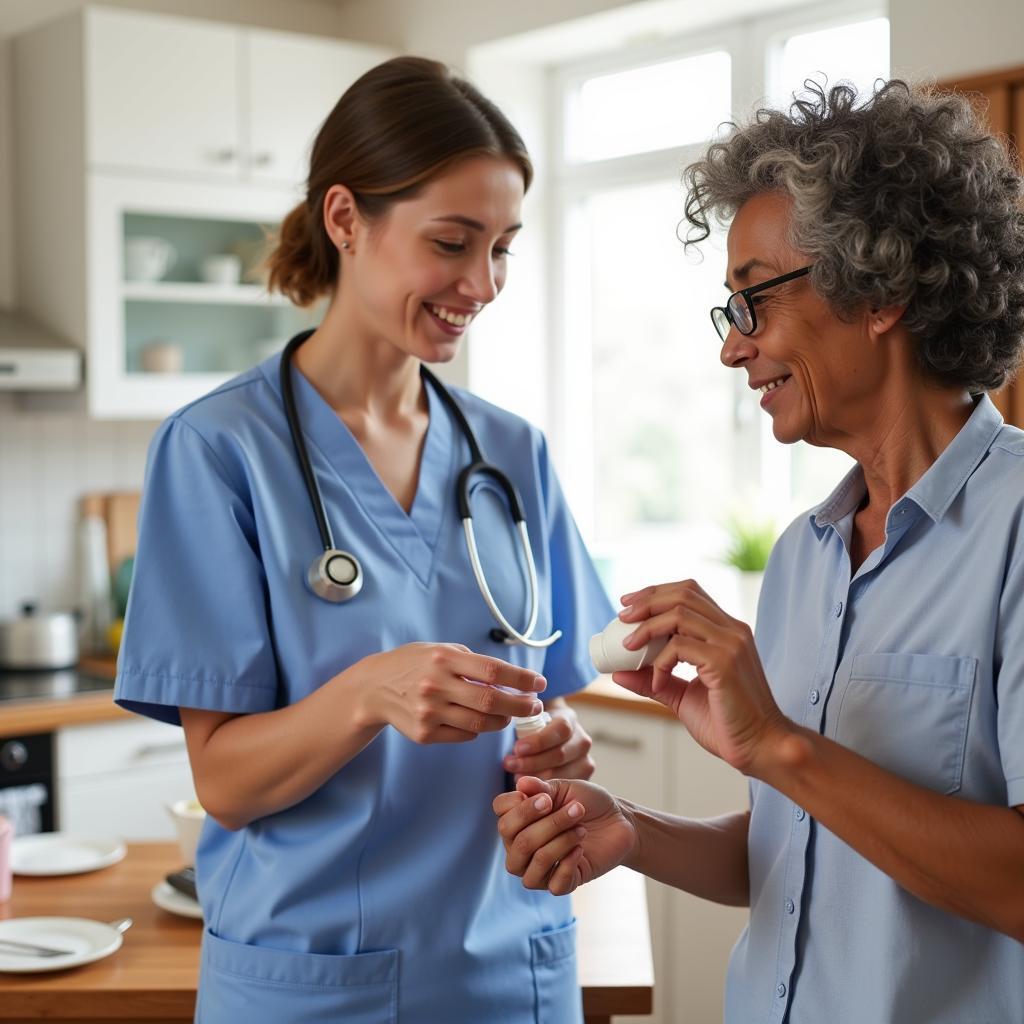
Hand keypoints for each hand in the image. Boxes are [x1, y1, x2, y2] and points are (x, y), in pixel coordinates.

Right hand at [358, 643, 546, 744]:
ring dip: (502, 721)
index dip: (521, 679)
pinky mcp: (424, 734)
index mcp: (444, 659)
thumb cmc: (414, 665)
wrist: (374, 688)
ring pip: (480, 724)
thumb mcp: (439, 650)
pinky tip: (481, 722)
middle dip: (520, 705)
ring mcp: (429, 712)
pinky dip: (478, 730)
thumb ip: (471, 661)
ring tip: (510, 716)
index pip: (493, 670)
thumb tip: (509, 678)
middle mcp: (436, 685)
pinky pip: (464, 735)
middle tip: (534, 706)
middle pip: (491, 701)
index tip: (539, 683)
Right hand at [493, 777, 636, 894]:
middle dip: (548, 823)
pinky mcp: (561, 885)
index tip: (546, 798)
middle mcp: (522, 847)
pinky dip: (568, 864)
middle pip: (516, 841)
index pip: (501, 816)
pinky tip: (580, 849)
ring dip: (560, 842)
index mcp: (519, 820)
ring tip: (581, 829)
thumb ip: (542, 788)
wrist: (618, 821)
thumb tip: (520, 782)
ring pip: (533, 864)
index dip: (519, 807)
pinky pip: (553, 884)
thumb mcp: (565, 789)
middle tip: (575, 809)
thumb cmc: (587, 802)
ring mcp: (540, 869)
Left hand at [503, 701, 594, 781]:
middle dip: (532, 762)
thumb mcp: (530, 720)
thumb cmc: (535, 728)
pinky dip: (545, 788)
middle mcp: (582, 740)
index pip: (560, 729)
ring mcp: (585, 760)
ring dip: (536, 777)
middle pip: (560, 754)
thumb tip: (511, 740)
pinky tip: (529, 787)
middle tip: (510, 765)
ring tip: (515, 777)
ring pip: (563, 773)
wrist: (550, 736)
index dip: (539, 741)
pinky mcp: (583, 778)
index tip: (517, 748)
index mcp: (569, 719)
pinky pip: (564, 787)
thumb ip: (523, 726)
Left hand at [614, 580, 792, 776]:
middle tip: (622, 618)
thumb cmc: (728, 724)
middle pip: (683, 594)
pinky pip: (679, 646)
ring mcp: (730, 643)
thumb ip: (654, 680)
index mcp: (727, 632)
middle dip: (647, 601)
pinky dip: (660, 661)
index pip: (690, 593)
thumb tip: (619, 673)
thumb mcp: (682, 697)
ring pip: (679, 613)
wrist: (761, 748)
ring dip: (647, 626)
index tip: (629, 605)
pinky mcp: (724, 662)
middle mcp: (732, 630)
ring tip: (629, 646)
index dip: (656, 593)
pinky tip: (658, 681)